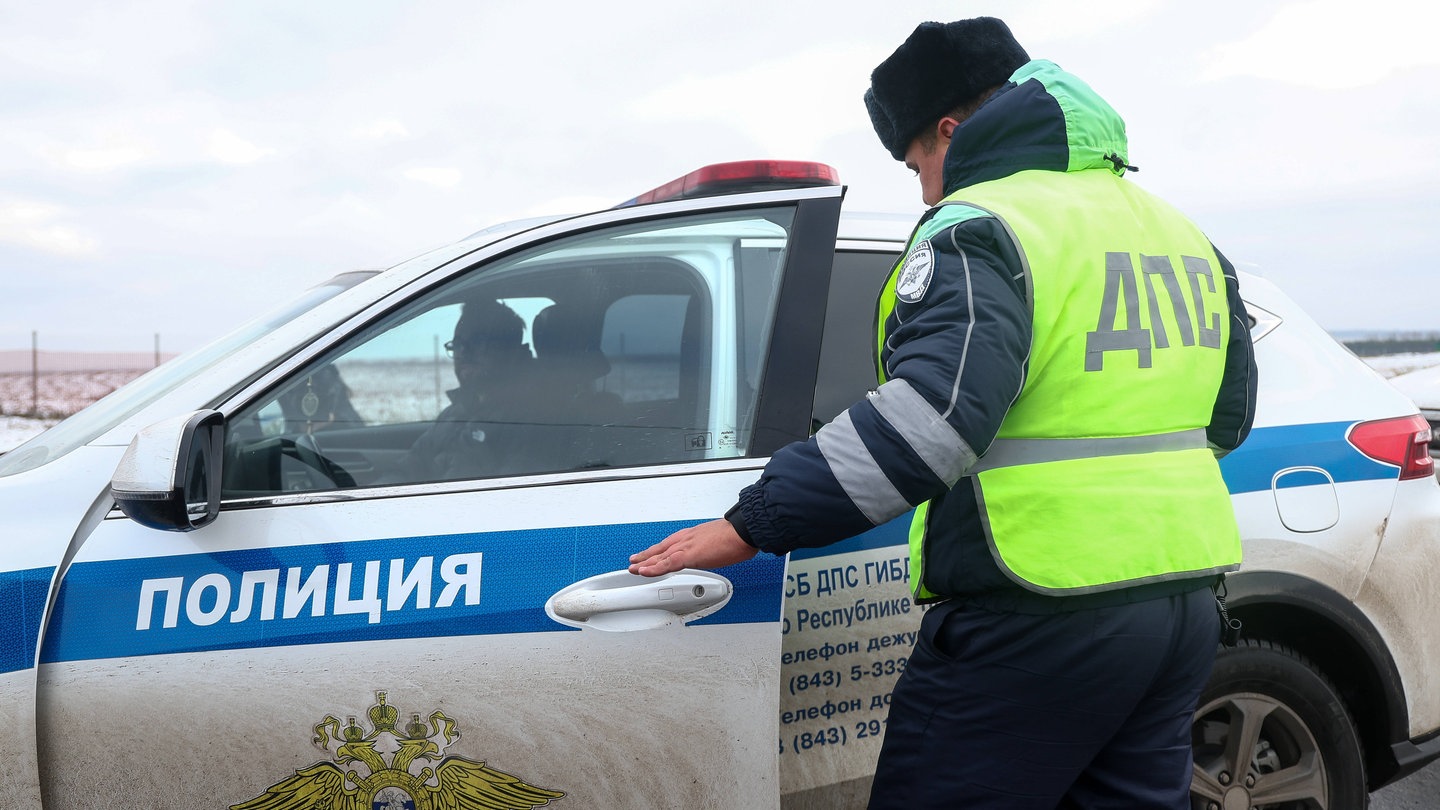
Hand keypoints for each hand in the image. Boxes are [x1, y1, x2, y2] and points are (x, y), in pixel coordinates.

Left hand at [628, 518, 757, 576]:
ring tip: (633, 568)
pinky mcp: (688, 556)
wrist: (743, 531)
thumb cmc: (737, 535)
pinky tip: (644, 571)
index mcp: (693, 535)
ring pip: (659, 556)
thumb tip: (716, 553)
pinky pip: (665, 564)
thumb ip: (713, 548)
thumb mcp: (720, 541)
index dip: (658, 551)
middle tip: (634, 561)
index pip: (671, 544)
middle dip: (646, 556)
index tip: (651, 554)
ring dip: (645, 562)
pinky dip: (653, 568)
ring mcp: (685, 546)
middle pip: (661, 549)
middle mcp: (686, 539)